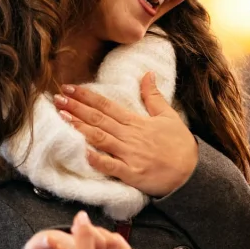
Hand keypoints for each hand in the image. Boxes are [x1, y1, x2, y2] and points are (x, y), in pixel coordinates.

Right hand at [23, 211, 131, 248]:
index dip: (86, 234)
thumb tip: (49, 241)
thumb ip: (40, 247)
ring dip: (102, 234)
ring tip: (89, 236)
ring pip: (114, 245)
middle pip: (102, 246)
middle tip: (80, 228)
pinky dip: (116, 240)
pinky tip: (103, 240)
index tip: (80, 217)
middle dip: (91, 229)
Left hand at [53, 73, 197, 196]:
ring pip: (101, 138)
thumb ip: (153, 96)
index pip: (107, 106)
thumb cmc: (180, 145)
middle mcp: (130, 136)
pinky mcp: (132, 174)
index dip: (87, 96)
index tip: (69, 88)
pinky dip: (98, 160)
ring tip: (63, 117)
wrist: (192, 172)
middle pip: (99, 119)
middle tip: (57, 98)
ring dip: (80, 127)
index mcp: (137, 122)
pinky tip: (83, 153)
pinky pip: (112, 166)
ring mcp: (130, 155)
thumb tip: (147, 74)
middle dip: (76, 108)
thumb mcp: (169, 116)